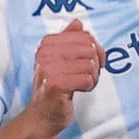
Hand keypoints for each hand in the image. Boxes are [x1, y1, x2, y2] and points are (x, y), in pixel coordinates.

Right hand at [27, 19, 101, 138]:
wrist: (43, 115)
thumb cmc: (55, 86)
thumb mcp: (60, 60)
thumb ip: (69, 39)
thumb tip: (78, 23)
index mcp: (48, 43)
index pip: (85, 36)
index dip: (96, 50)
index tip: (93, 62)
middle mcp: (45, 53)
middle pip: (90, 49)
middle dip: (95, 65)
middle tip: (88, 76)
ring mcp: (48, 68)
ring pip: (90, 65)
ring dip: (92, 78)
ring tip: (82, 84)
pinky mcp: (55, 84)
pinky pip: (87, 79)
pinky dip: (89, 86)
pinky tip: (79, 90)